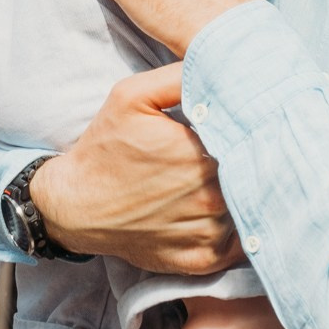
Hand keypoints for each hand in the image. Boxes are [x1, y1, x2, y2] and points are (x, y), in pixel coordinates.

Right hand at [32, 65, 237, 275]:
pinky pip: (240, 245)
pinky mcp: (203, 260)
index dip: (251, 130)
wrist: (76, 206)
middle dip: (251, 160)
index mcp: (200, 154)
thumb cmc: (105, 148)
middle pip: (252, 173)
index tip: (247, 125)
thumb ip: (179, 76)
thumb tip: (222, 68)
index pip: (248, 138)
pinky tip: (226, 211)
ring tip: (234, 179)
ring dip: (246, 194)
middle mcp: (210, 197)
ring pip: (249, 208)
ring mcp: (208, 233)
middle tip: (247, 150)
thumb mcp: (131, 96)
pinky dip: (239, 229)